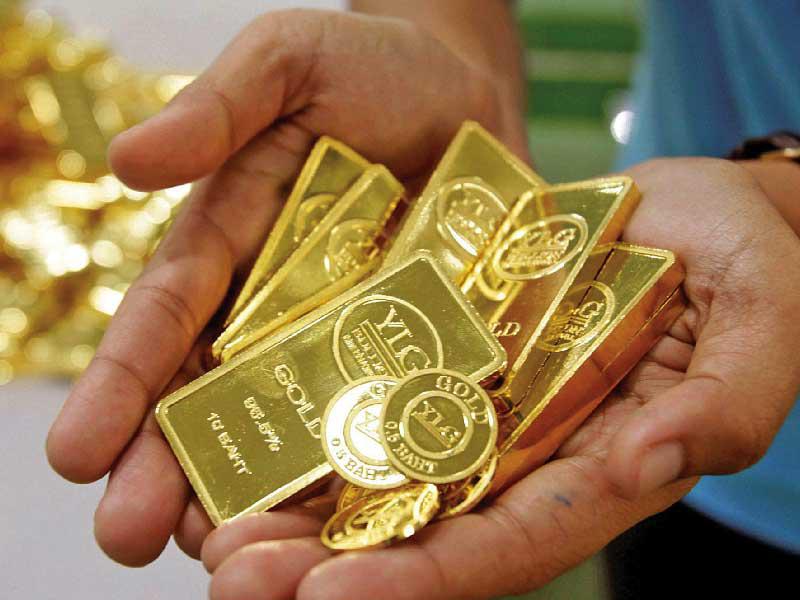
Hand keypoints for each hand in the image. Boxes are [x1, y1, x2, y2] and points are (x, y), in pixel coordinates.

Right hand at [44, 9, 522, 566]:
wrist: (465, 97)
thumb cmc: (371, 72)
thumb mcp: (289, 64)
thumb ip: (220, 108)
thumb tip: (130, 157)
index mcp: (230, 249)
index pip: (166, 322)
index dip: (121, 385)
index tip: (74, 452)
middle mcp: (277, 312)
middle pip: (215, 400)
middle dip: (169, 469)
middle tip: (131, 536)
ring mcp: (348, 342)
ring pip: (293, 433)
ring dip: (258, 500)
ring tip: (228, 561)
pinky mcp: (417, 354)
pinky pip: (389, 422)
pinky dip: (366, 480)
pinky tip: (350, 538)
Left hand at [196, 158, 799, 599]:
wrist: (696, 207)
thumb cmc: (747, 261)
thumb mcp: (762, 320)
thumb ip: (729, 400)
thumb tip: (655, 463)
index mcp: (601, 470)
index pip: (506, 545)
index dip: (421, 580)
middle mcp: (529, 451)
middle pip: (422, 527)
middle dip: (326, 565)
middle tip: (232, 578)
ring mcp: (484, 400)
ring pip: (381, 469)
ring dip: (297, 505)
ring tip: (210, 526)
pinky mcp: (450, 347)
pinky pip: (377, 389)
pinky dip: (316, 418)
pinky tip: (248, 429)